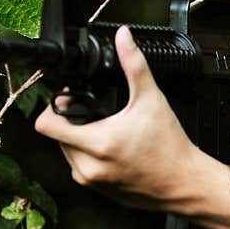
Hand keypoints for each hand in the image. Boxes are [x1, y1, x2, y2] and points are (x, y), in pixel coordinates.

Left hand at [33, 26, 229, 228]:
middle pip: (56, 136)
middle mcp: (87, 166)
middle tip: (95, 113)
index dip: (54, 107)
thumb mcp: (151, 99)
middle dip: (71, 122)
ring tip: (105, 131)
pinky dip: (89, 156)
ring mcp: (91, 181)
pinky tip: (111, 149)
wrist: (183, 182)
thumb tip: (124, 38)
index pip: (46, 125)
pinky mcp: (96, 190)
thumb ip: (134, 65)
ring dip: (78, 139)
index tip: (71, 101)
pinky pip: (79, 168)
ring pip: (66, 152)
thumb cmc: (169, 147)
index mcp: (96, 143)